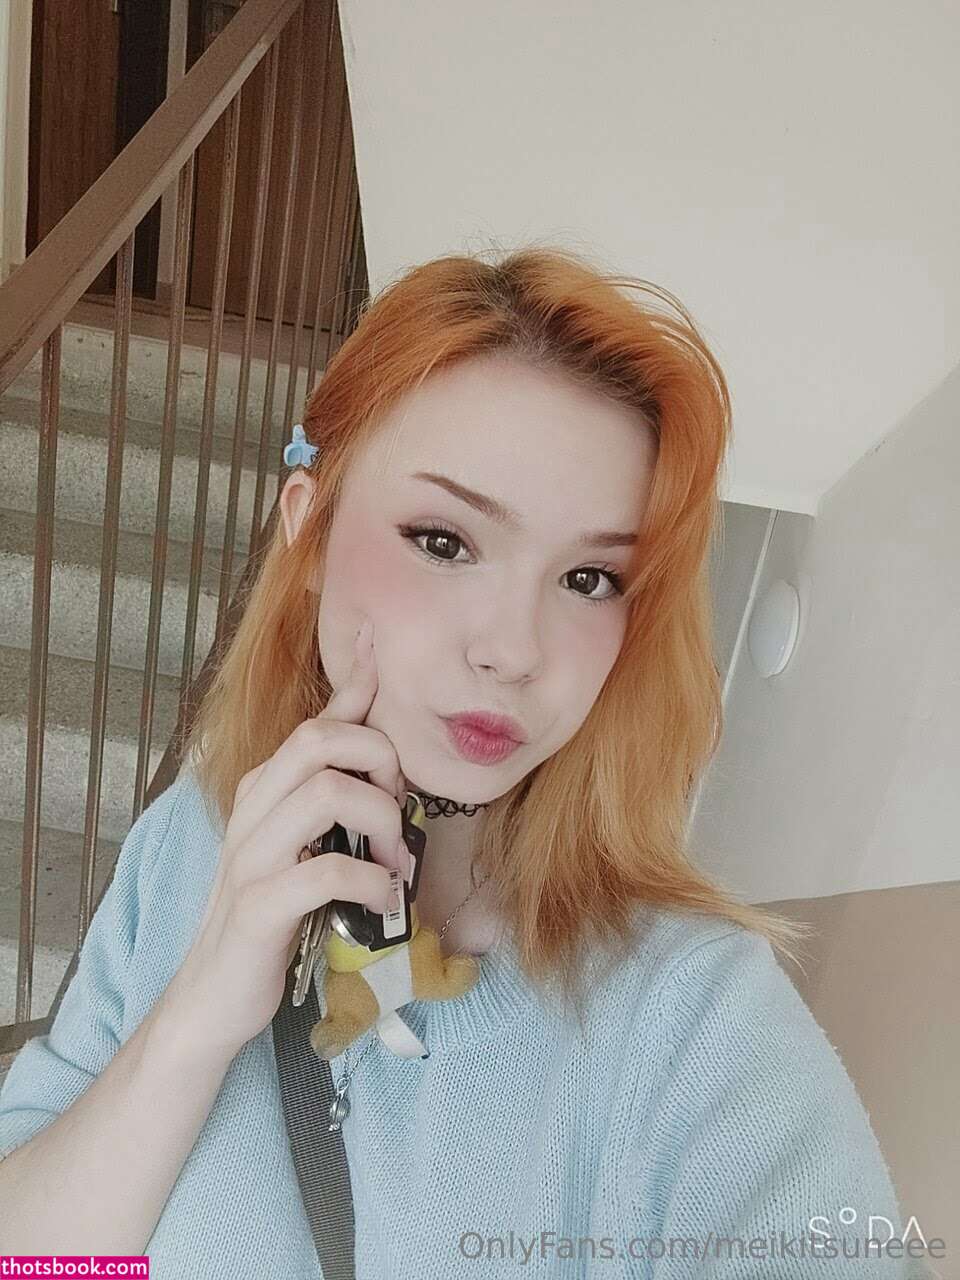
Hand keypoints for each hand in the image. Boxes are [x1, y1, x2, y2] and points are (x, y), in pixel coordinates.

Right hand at [167, 618, 407, 1058]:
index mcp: (265, 790)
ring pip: (327, 792)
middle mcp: (253, 809)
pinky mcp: (258, 907)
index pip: (316, 722)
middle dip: (380, 763)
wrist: (214, 996)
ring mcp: (250, 857)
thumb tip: (379, 762)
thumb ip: (334, 804)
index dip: (355, 683)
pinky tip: (384, 901)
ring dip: (381, 823)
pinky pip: (324, 870)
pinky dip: (369, 882)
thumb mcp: (302, 848)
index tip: (381, 646)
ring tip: (394, 865)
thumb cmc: (271, 916)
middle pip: (322, 741)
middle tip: (399, 816)